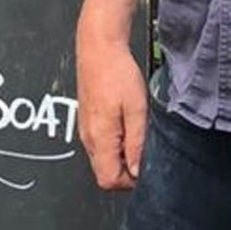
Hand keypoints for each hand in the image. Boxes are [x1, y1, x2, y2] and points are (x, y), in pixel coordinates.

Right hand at [76, 20, 147, 190]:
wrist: (98, 48)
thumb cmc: (116, 73)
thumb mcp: (137, 109)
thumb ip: (136, 143)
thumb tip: (137, 171)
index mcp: (99, 138)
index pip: (108, 181)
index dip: (129, 181)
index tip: (144, 166)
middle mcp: (88, 138)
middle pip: (105, 174)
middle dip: (127, 170)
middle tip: (144, 148)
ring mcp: (85, 130)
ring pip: (103, 160)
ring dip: (121, 156)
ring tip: (136, 131)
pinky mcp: (87, 121)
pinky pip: (100, 145)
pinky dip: (115, 144)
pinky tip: (126, 124)